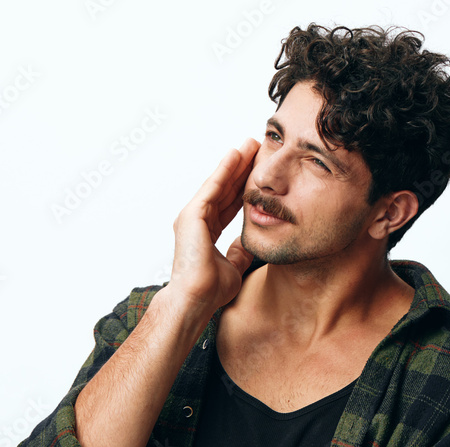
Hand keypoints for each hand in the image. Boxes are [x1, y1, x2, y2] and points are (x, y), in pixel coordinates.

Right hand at [168, 137, 259, 311]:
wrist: (197, 299)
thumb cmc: (211, 289)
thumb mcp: (234, 265)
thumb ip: (239, 251)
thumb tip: (249, 243)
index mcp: (207, 232)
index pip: (229, 204)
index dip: (243, 188)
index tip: (258, 174)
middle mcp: (198, 220)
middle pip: (224, 189)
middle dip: (240, 169)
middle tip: (255, 148)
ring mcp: (192, 216)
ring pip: (218, 184)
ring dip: (234, 163)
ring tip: (249, 144)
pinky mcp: (191, 215)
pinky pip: (212, 188)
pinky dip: (224, 170)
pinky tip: (235, 155)